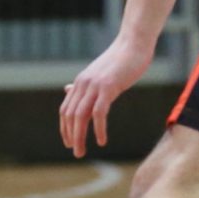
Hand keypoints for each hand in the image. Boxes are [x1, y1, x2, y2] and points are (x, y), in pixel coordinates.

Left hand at [59, 33, 154, 156]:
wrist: (133, 44)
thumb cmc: (120, 60)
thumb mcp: (98, 74)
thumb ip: (84, 85)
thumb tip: (68, 90)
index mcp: (80, 82)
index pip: (65, 109)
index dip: (65, 128)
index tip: (69, 142)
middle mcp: (83, 84)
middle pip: (70, 115)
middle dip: (71, 136)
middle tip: (76, 153)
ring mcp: (94, 85)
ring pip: (80, 116)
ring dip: (80, 136)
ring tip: (82, 151)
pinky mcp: (108, 87)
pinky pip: (99, 112)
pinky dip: (98, 129)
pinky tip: (101, 140)